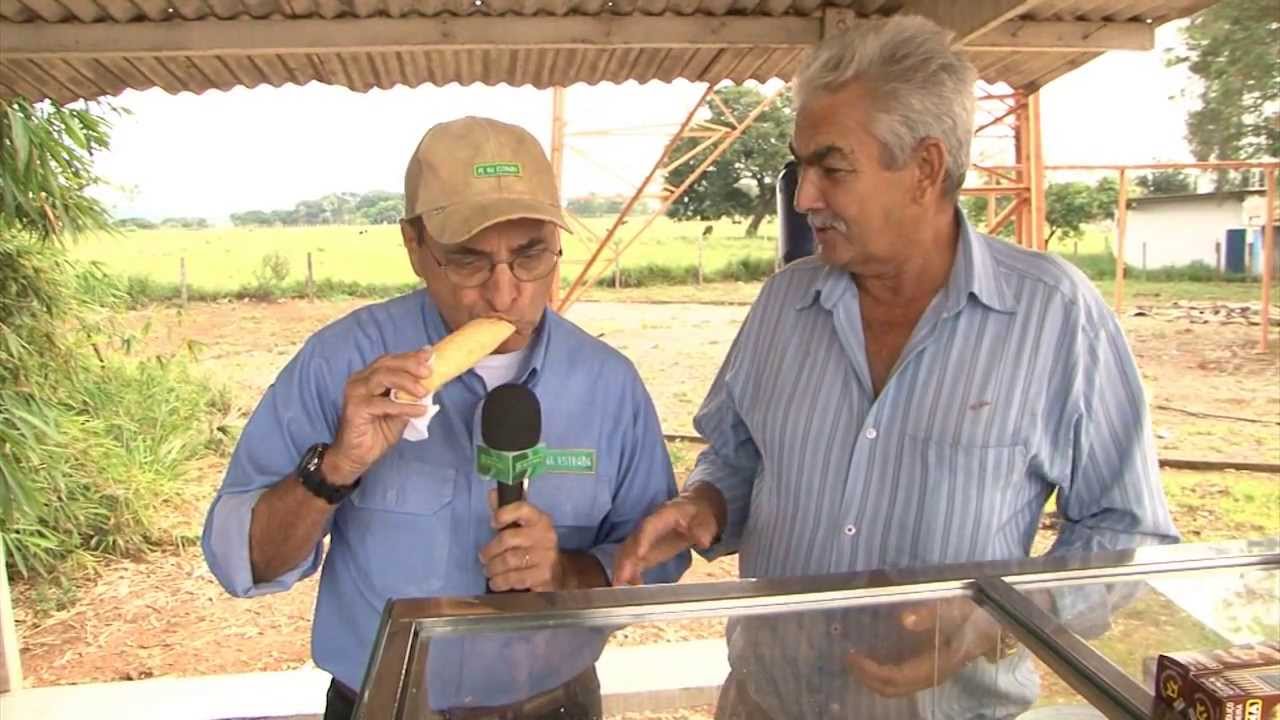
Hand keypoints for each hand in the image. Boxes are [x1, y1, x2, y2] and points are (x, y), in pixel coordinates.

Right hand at [324, 349, 432, 485]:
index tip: (429, 355)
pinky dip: (403, 406)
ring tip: (424, 392)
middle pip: (386, 364)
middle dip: (409, 365)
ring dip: (406, 382)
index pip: (390, 361)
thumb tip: (431, 385)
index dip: (410, 357)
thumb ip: (410, 397)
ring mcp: (355, 393)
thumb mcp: (400, 412)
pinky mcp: (355, 408)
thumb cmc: (376, 433)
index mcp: (369, 377)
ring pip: (382, 377)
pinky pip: (383, 403)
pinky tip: (419, 410)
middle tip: (428, 372)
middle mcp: (359, 380)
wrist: (357, 456)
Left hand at [478, 489, 562, 591]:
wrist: (558, 571)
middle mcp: (545, 535)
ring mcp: (546, 556)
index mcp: (540, 519)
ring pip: (509, 560)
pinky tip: (496, 582)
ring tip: (488, 571)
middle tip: (483, 557)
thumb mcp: (522, 527)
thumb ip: (506, 511)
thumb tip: (492, 493)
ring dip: (493, 568)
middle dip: (490, 550)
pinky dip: (501, 581)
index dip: (504, 513)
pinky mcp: (544, 576)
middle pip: (508, 538)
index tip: (492, 523)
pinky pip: (516, 578)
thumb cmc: (533, 545)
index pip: (522, 508)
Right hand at [612, 486, 722, 586]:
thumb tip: (703, 541)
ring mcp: (646, 537)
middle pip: (633, 540)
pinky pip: (634, 559)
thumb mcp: (706, 520)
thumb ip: (703, 530)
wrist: (695, 510)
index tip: (639, 554)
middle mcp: (649, 525)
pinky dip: (630, 571)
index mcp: (664, 514)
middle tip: (621, 577)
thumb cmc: (700, 514)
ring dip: (622, 566)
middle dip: (626, 559)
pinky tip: (631, 585)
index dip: (643, 539)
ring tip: (618, 584)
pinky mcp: (647, 549)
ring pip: (629, 550)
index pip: (649, 526)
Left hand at [846, 598, 1006, 696]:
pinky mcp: (930, 670)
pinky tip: (873, 661)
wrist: (995, 625)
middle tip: (849, 659)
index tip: (854, 657)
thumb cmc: (973, 614)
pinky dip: (883, 675)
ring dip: (874, 678)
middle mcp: (932, 675)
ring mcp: (931, 675)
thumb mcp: (955, 607)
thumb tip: (904, 618)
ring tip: (856, 661)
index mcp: (937, 664)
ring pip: (898, 688)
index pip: (898, 677)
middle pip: (894, 689)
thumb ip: (931, 613)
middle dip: (868, 678)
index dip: (873, 671)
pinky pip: (902, 680)